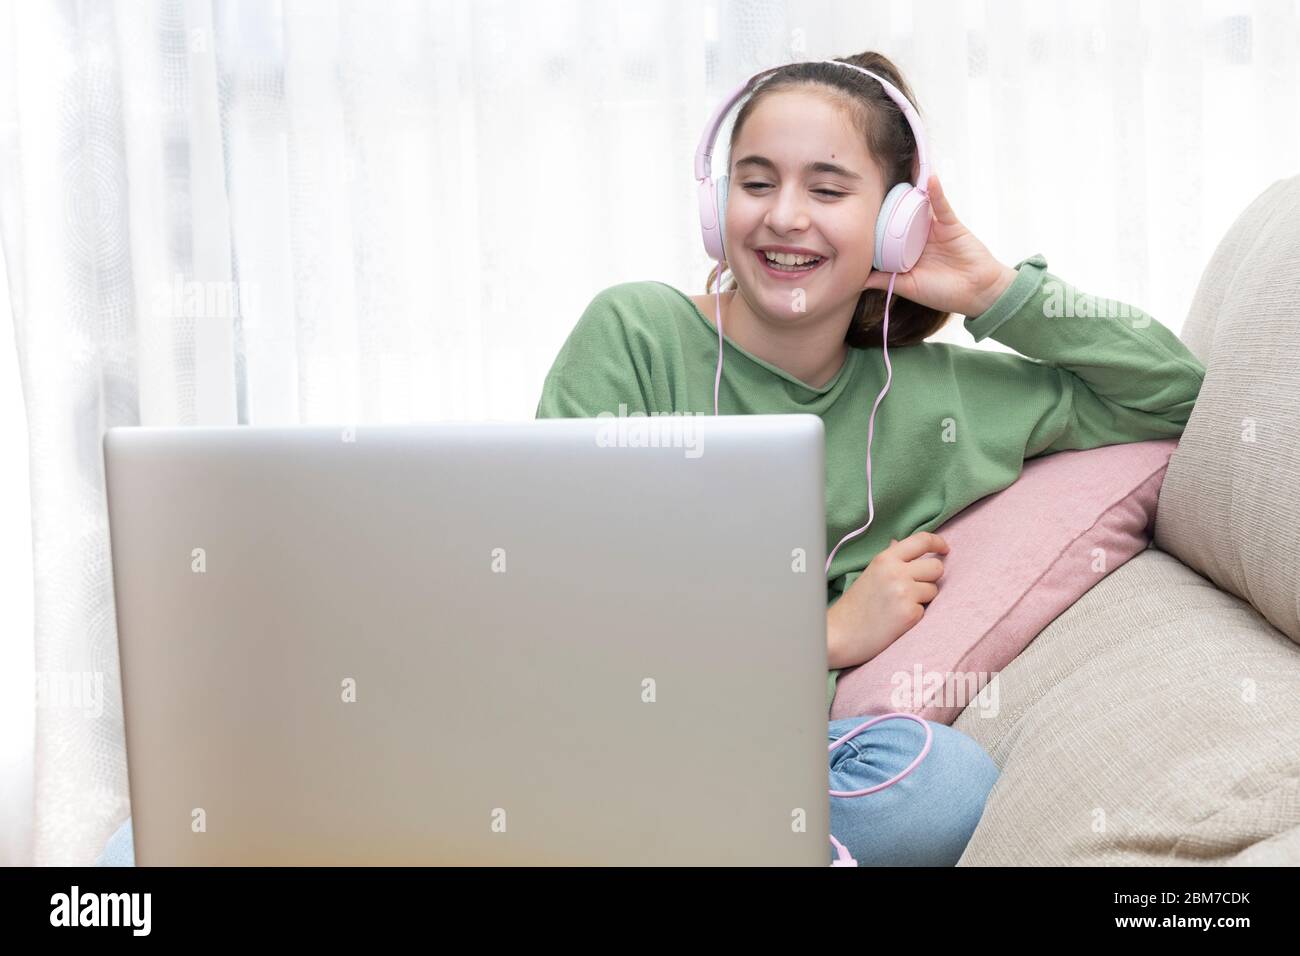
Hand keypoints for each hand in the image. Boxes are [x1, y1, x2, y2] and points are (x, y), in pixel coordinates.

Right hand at [827, 532, 948, 669]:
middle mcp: (896, 572)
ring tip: (899, 606)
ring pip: (934, 590)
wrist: (838, 635)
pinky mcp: (909, 614)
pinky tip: (896, 620)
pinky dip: (914, 616)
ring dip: (922, 598)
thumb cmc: (853, 606)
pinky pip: (926, 610)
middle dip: (930, 578)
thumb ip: (889, 558)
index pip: (922, 540)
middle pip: (936, 567)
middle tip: (915, 588)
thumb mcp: (869, 573)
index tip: (945, 550)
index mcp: (885, 559)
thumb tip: (898, 542)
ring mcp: (904, 593)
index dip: (938, 543)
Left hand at [862, 173, 1015, 317]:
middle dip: (887, 204)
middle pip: (899, 216)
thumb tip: (857, 280)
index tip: (857, 215)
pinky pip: (941, 204)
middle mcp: (918, 237)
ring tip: (897, 171)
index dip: (874, 227)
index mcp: (906, 252)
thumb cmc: (943, 293)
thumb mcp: (908, 287)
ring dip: (910, 190)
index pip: (886, 235)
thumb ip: (885, 280)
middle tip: (870, 187)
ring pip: (918, 206)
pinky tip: (929, 178)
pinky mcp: (950, 223)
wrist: (977, 293)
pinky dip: (936, 191)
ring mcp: (933, 228)